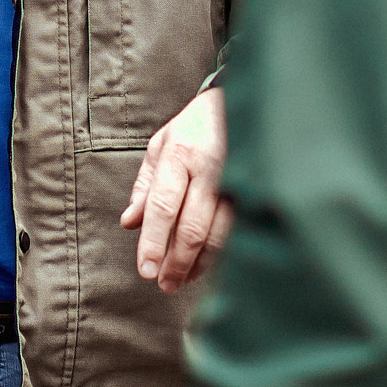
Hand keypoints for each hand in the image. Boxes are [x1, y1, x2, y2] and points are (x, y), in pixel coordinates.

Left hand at [121, 86, 231, 292]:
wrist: (244, 102)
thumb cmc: (196, 125)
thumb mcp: (161, 144)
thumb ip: (145, 185)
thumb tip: (129, 222)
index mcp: (180, 154)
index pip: (163, 207)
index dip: (153, 243)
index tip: (145, 271)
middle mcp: (210, 169)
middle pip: (191, 228)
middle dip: (175, 263)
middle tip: (163, 285)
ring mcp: (237, 181)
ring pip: (218, 235)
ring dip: (198, 265)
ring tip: (182, 281)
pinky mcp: (256, 191)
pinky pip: (237, 232)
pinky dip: (220, 254)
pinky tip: (206, 264)